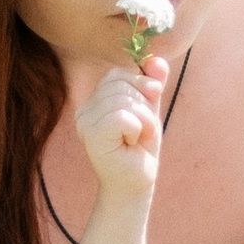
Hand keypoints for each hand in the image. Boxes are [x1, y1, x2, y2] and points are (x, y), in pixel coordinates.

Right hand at [74, 58, 164, 200]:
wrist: (136, 183)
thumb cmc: (140, 149)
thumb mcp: (149, 110)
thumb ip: (151, 85)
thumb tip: (158, 60)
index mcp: (95, 101)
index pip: (117, 74)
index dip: (140, 83)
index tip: (150, 101)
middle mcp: (85, 109)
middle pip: (120, 83)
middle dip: (144, 104)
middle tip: (143, 129)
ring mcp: (85, 122)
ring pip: (123, 100)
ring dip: (144, 120)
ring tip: (138, 137)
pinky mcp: (92, 135)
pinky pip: (122, 116)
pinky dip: (138, 128)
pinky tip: (132, 142)